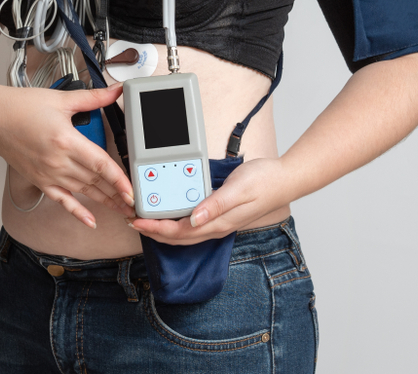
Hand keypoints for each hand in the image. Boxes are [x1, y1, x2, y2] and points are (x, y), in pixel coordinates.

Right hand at [0, 83, 135, 227]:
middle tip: (137, 203)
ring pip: (84, 191)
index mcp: (66, 140)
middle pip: (95, 181)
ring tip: (123, 210)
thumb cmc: (20, 107)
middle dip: (118, 193)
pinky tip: (91, 221)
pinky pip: (62, 200)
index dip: (119, 179)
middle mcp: (58, 161)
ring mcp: (48, 174)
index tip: (132, 191)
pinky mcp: (40, 180)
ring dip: (105, 201)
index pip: (100, 164)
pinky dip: (77, 212)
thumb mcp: (61, 99)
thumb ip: (92, 98)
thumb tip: (115, 91)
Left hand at [128, 157, 290, 245]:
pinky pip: (193, 223)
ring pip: (184, 233)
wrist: (285, 180)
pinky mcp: (221, 215)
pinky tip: (170, 211)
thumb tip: (194, 219)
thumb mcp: (238, 189)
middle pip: (177, 237)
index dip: (155, 229)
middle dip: (153, 231)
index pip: (179, 233)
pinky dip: (176, 220)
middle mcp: (216, 226)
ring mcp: (219, 222)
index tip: (137, 221)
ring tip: (145, 218)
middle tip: (132, 220)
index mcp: (217, 223)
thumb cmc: (264, 182)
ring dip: (162, 228)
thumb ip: (216, 205)